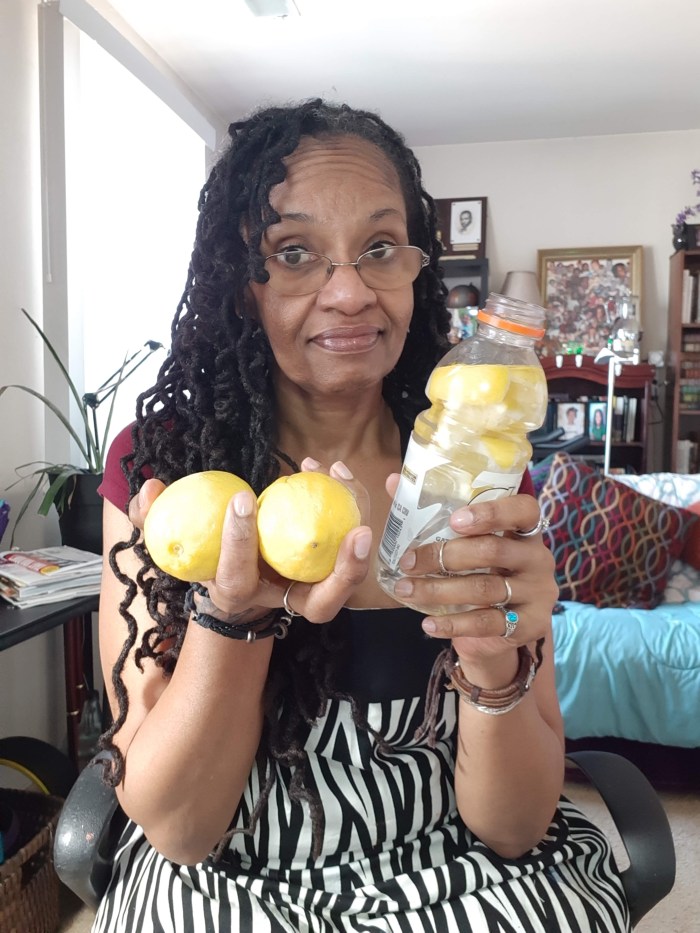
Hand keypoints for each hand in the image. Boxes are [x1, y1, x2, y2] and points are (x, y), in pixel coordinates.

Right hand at [130, 467, 371, 623]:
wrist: (237, 573)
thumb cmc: (207, 555)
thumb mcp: (175, 541)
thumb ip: (154, 518)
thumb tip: (150, 489)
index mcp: (238, 593)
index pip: (238, 578)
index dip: (238, 544)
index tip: (239, 499)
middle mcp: (282, 600)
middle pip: (322, 605)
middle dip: (341, 576)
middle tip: (355, 534)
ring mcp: (310, 589)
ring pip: (347, 580)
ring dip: (360, 545)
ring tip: (353, 494)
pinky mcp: (329, 569)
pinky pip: (348, 544)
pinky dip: (351, 508)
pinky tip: (337, 469)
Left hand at [392, 492, 557, 666]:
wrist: (504, 629)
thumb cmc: (481, 572)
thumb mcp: (466, 544)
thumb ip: (434, 511)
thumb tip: (392, 480)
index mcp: (525, 530)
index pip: (523, 510)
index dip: (491, 512)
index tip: (454, 520)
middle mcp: (537, 558)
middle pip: (493, 550)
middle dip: (444, 555)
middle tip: (408, 561)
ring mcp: (538, 592)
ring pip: (486, 588)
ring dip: (439, 590)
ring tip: (405, 590)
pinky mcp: (531, 624)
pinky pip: (488, 623)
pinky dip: (455, 624)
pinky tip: (427, 624)